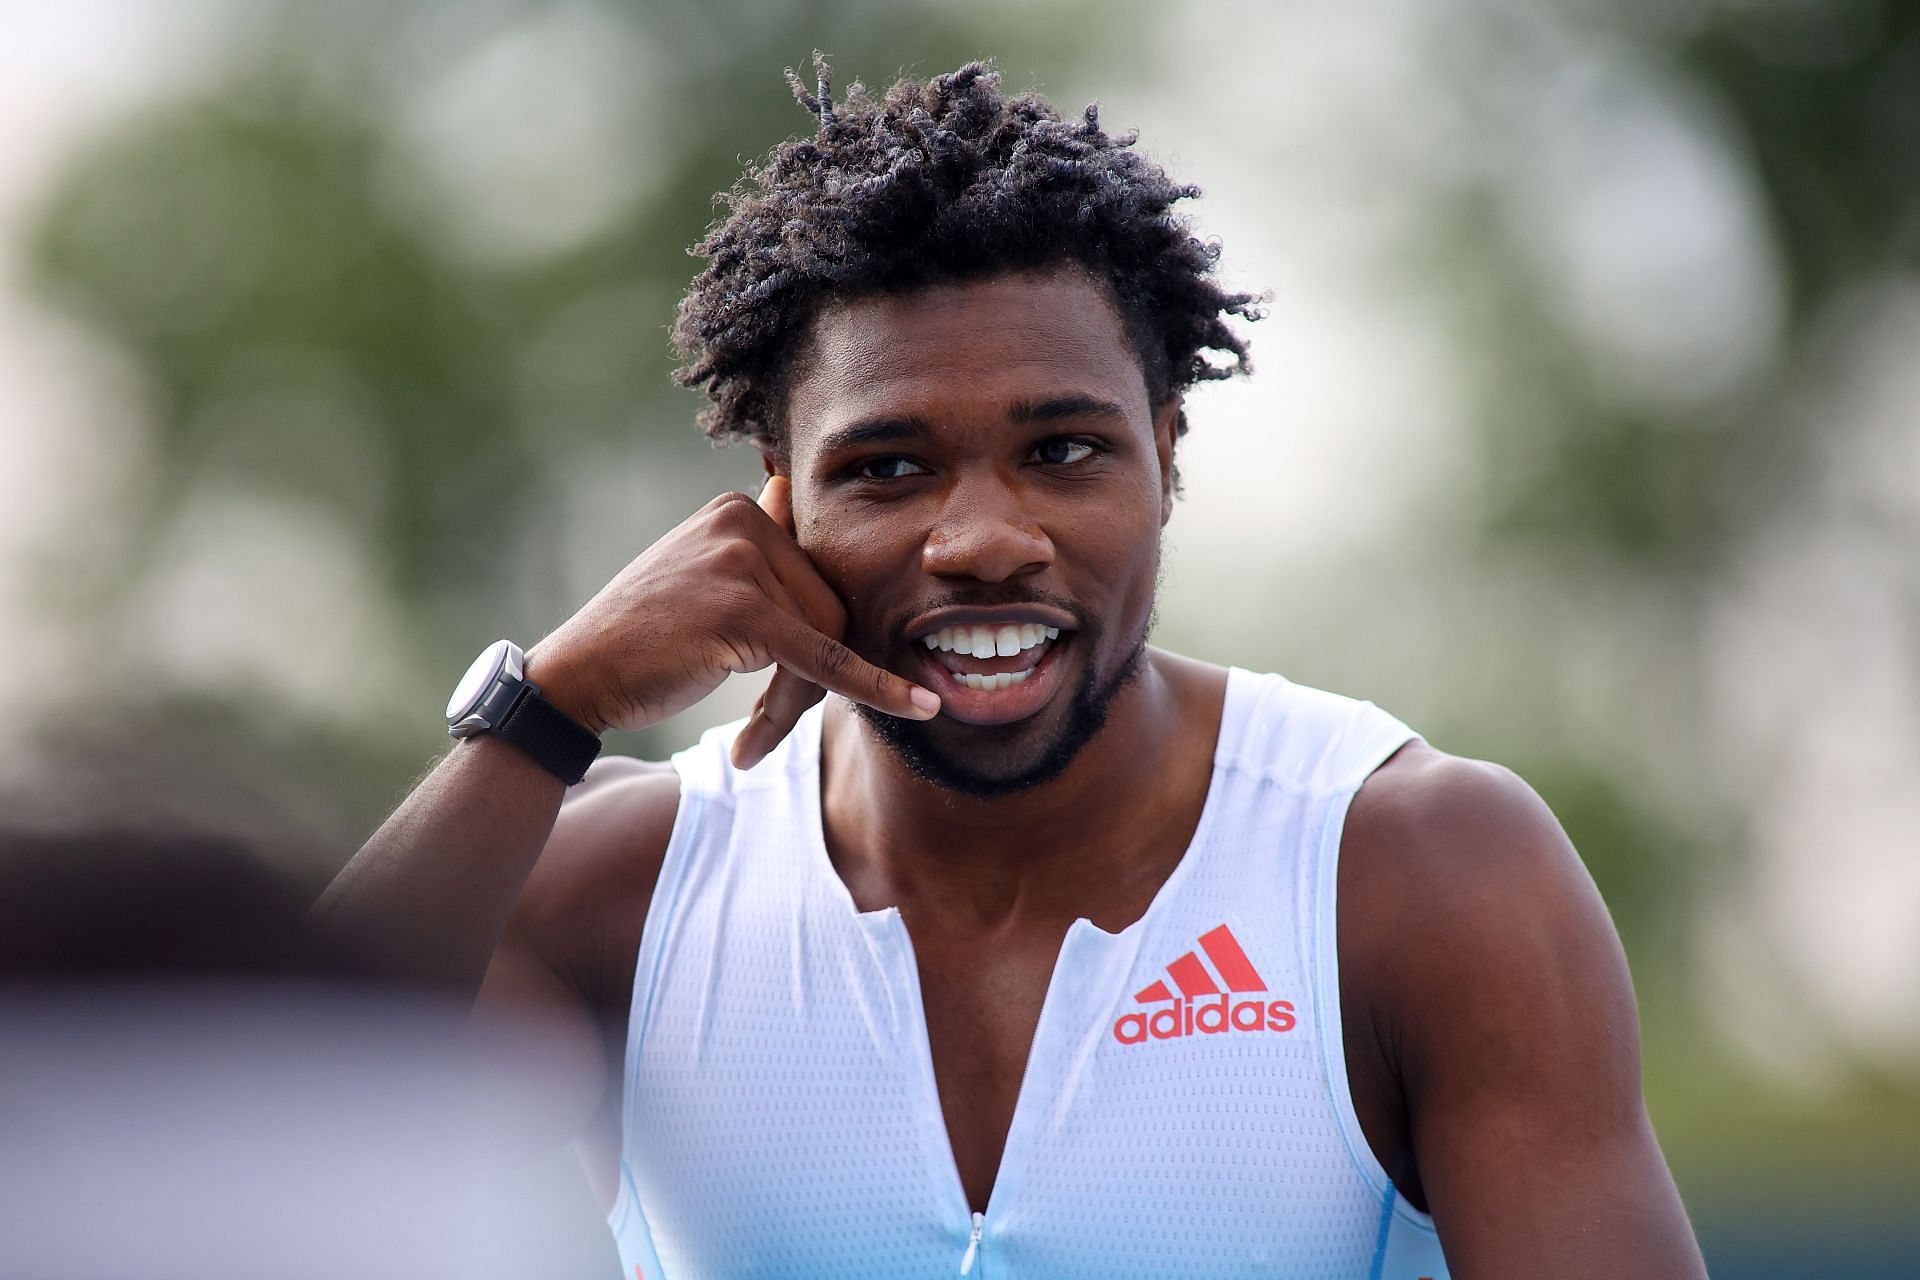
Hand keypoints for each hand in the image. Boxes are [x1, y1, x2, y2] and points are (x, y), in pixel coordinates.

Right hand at [524, 477, 937, 761]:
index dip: (815, 638)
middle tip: (767, 722)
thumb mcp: (703, 576)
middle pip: (832, 606)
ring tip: (754, 735)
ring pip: (828, 638)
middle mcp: (744, 521)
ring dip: (799, 701)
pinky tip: (917, 706)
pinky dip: (874, 688)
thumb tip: (797, 502)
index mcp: (741, 509)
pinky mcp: (744, 611)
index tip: (795, 681)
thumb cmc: (642, 640)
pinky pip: (825, 658)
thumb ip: (758, 552)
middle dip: (812, 676)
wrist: (576, 677)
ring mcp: (742, 562)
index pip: (820, 576)